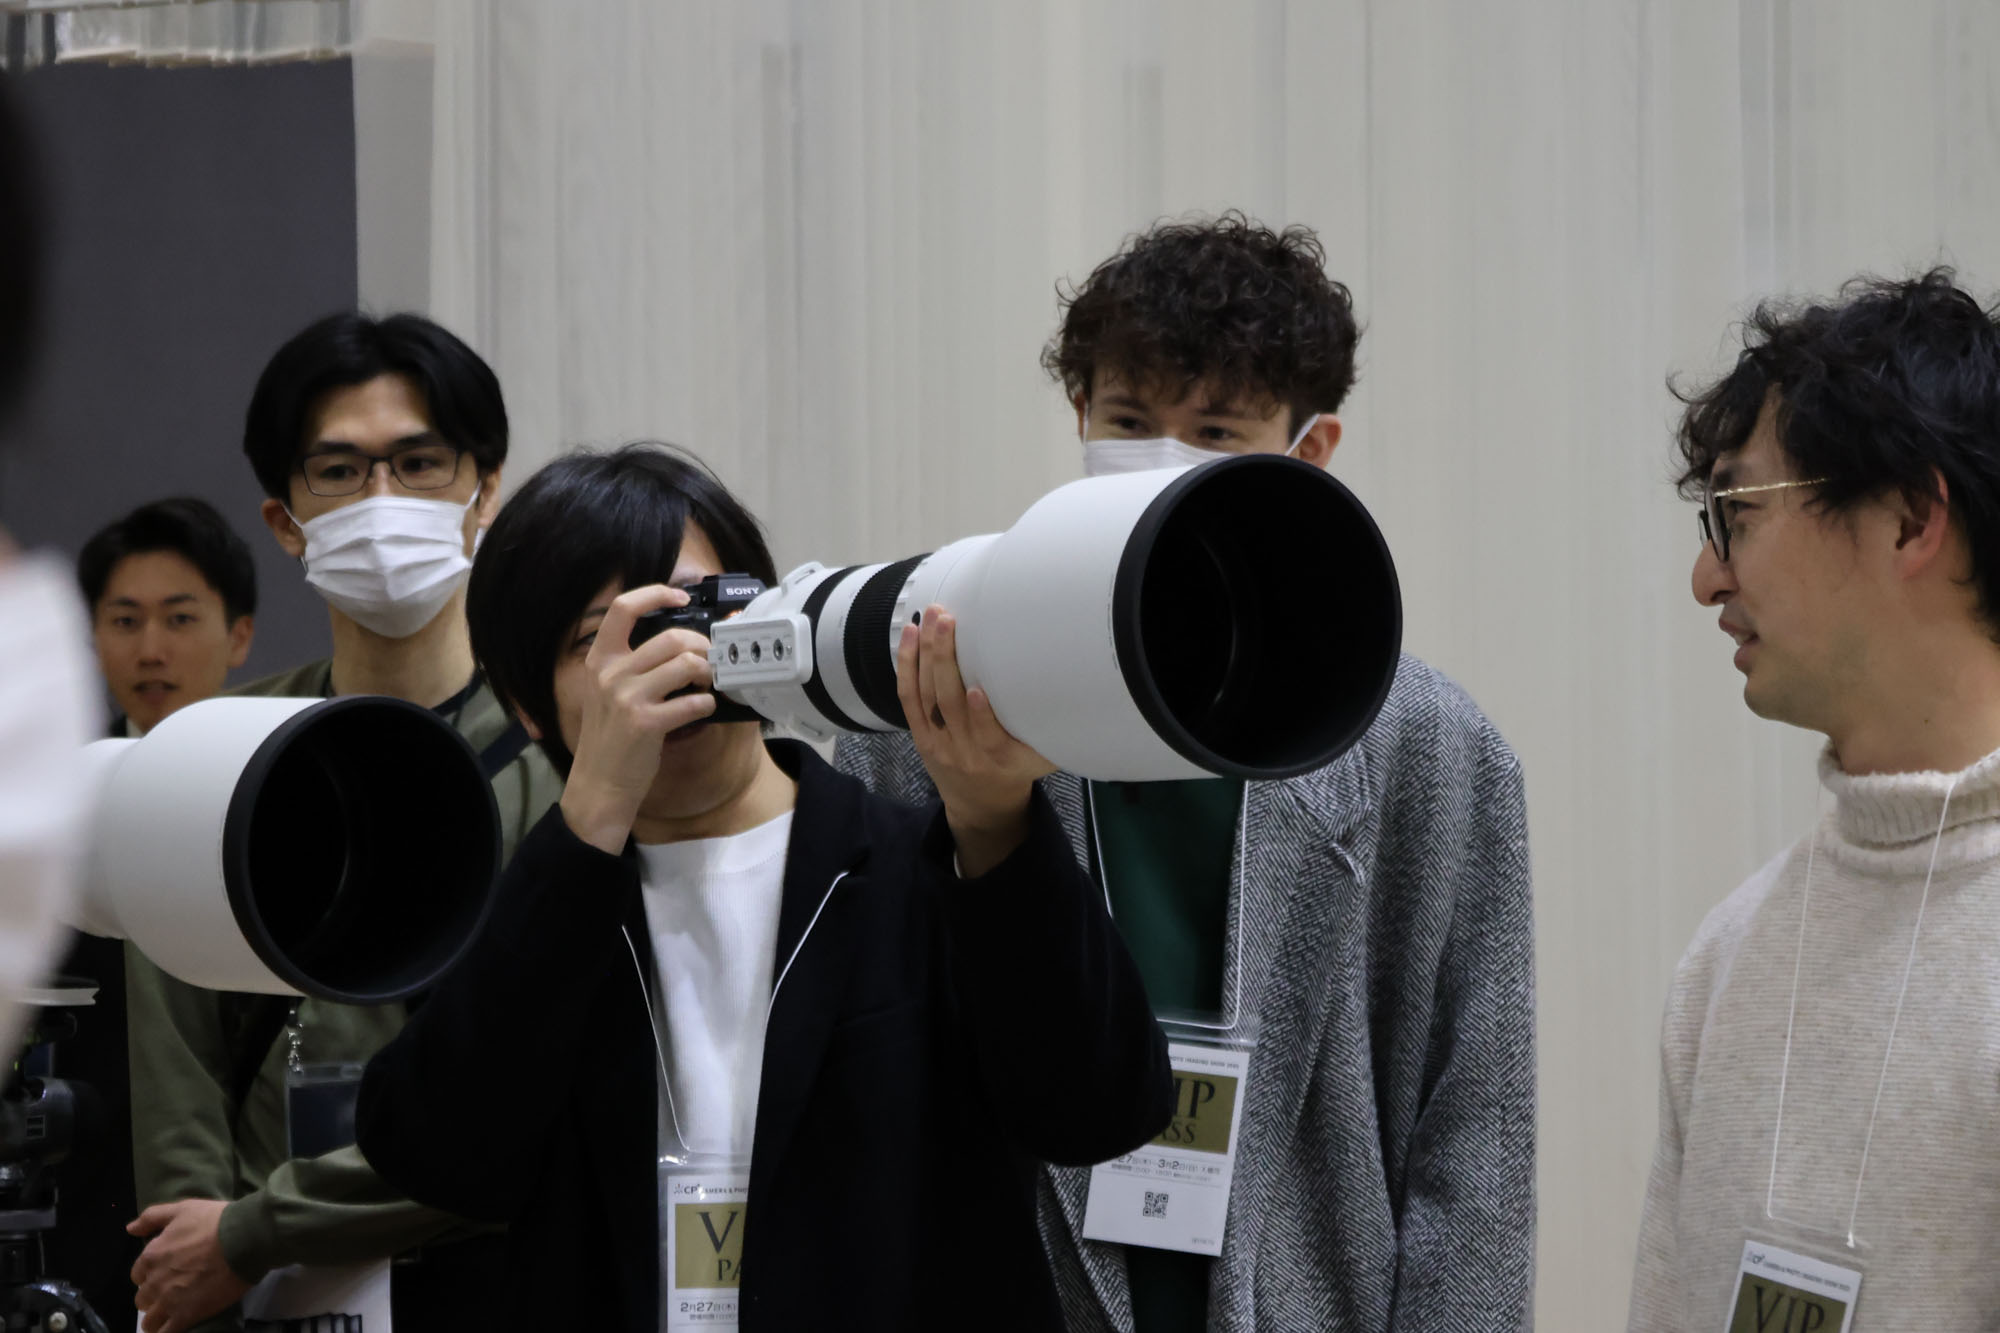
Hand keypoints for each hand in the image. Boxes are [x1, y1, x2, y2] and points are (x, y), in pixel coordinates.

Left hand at [129, 1199, 251, 1332]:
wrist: (244, 1239)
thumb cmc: (215, 1222)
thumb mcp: (183, 1209)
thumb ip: (153, 1217)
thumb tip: (130, 1229)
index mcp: (151, 1256)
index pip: (137, 1275)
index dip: (150, 1274)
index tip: (166, 1272)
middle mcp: (154, 1282)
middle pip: (142, 1299)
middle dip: (154, 1297)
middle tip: (173, 1292)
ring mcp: (169, 1301)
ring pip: (150, 1321)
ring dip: (158, 1318)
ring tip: (173, 1314)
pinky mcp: (186, 1316)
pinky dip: (167, 1332)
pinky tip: (176, 1327)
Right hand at [560, 584, 719, 852]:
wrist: (599, 784)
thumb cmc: (611, 737)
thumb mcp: (608, 692)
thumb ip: (633, 665)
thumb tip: (680, 642)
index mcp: (600, 660)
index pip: (623, 609)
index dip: (656, 594)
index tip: (681, 597)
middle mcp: (610, 673)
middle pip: (670, 637)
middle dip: (701, 645)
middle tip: (709, 659)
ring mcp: (627, 698)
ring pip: (685, 664)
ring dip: (707, 672)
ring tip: (708, 683)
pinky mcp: (646, 724)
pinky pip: (692, 702)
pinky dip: (706, 703)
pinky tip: (704, 708)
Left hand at [899, 605, 1055, 877]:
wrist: (981, 804)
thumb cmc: (1017, 769)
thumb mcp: (1042, 756)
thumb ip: (1055, 731)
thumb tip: (1082, 687)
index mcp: (999, 758)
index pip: (988, 737)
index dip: (981, 716)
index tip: (978, 689)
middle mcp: (964, 751)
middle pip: (949, 705)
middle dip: (945, 660)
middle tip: (948, 620)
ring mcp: (937, 742)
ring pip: (926, 696)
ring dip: (926, 654)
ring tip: (931, 618)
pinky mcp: (919, 734)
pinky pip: (908, 698)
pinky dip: (907, 665)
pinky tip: (910, 635)